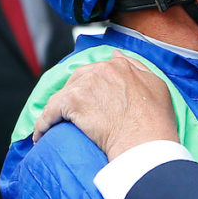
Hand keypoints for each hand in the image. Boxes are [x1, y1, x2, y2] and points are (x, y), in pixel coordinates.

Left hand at [33, 54, 178, 155]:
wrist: (145, 143)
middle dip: (72, 97)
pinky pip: (49, 112)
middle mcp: (101, 70)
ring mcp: (85, 85)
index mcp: (120, 66)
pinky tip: (41, 136)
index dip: (90, 88)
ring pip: (62, 96)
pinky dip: (43, 124)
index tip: (88, 101)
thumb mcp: (156, 85)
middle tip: (70, 116)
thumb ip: (136, 67)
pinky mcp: (71, 102)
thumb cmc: (156, 121)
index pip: (97, 71)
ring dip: (56, 111)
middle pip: (77, 80)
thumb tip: (116, 55)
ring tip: (53, 128)